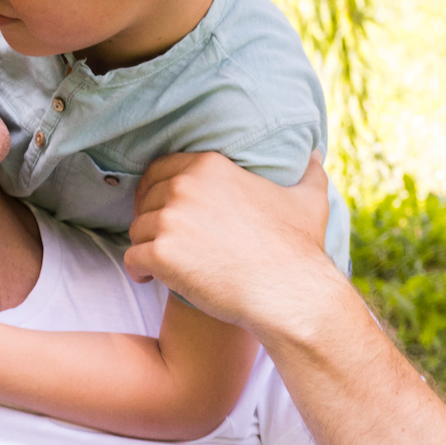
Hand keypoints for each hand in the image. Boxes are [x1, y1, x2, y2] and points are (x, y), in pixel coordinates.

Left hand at [126, 152, 337, 331]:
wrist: (289, 292)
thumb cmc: (299, 249)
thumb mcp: (308, 199)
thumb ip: (307, 172)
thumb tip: (314, 152)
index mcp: (209, 166)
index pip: (159, 169)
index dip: (156, 191)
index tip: (164, 211)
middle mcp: (184, 186)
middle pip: (145, 200)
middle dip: (151, 220)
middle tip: (166, 242)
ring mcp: (170, 219)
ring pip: (136, 230)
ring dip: (146, 246)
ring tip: (164, 264)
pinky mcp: (160, 253)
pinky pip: (131, 259)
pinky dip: (138, 271)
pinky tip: (151, 279)